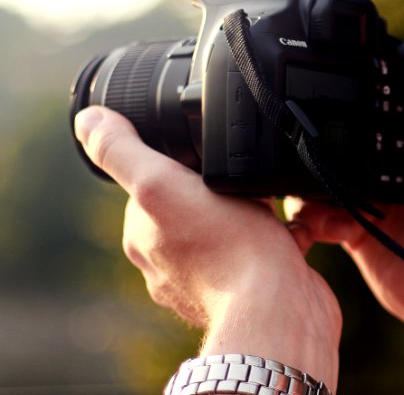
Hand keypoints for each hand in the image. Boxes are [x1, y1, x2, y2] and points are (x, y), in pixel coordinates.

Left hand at [74, 106, 340, 390]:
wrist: (281, 308)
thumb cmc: (229, 248)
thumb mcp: (162, 184)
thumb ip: (122, 151)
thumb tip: (89, 119)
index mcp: (144, 238)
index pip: (152, 182)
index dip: (179, 162)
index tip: (204, 158)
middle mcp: (171, 264)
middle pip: (196, 201)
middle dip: (221, 187)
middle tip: (242, 179)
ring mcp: (213, 280)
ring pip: (233, 225)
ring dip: (255, 211)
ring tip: (272, 204)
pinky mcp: (253, 288)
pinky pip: (265, 249)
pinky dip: (279, 236)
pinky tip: (291, 231)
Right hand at [287, 26, 403, 393]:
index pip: (392, 94)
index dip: (366, 77)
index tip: (330, 58)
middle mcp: (400, 161)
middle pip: (352, 129)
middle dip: (324, 123)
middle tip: (294, 116)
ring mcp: (376, 196)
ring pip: (327, 169)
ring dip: (308, 168)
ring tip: (292, 165)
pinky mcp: (357, 232)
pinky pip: (319, 213)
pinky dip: (307, 212)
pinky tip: (307, 213)